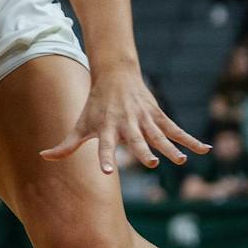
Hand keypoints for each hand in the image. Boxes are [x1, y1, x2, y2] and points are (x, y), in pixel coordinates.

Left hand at [40, 67, 210, 175]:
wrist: (115, 74)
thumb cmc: (95, 105)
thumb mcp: (80, 124)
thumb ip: (65, 145)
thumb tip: (43, 157)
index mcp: (106, 128)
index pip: (103, 146)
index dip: (104, 158)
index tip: (106, 172)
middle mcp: (126, 124)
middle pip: (136, 140)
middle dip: (143, 151)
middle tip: (151, 164)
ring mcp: (144, 119)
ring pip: (158, 136)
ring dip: (170, 148)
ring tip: (181, 161)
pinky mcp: (158, 115)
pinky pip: (176, 130)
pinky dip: (190, 139)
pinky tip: (204, 150)